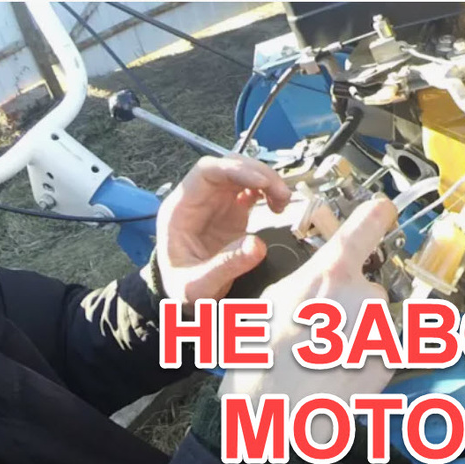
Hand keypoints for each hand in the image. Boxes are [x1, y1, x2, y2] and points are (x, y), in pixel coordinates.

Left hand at [155, 155, 291, 306]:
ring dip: (267, 180)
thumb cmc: (184, 288)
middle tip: (283, 194)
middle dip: (259, 173)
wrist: (184, 296)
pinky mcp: (231, 211)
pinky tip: (277, 205)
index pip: (207, 172)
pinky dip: (267, 191)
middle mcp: (198, 199)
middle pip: (228, 166)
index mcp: (181, 208)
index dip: (235, 169)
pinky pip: (250, 188)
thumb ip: (226, 266)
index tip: (263, 182)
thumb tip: (257, 245)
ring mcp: (215, 203)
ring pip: (242, 174)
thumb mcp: (199, 285)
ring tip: (283, 201)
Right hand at [220, 197, 397, 408]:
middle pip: (367, 284)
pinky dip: (366, 355)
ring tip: (324, 355)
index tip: (383, 211)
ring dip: (356, 330)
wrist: (275, 416)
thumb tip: (322, 274)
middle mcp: (366, 295)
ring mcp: (382, 329)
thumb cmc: (262, 362)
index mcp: (333, 272)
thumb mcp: (272, 301)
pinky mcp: (390, 361)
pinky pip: (381, 346)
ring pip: (373, 318)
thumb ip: (308, 278)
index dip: (377, 214)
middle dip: (350, 301)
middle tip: (319, 328)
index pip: (370, 222)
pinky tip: (338, 370)